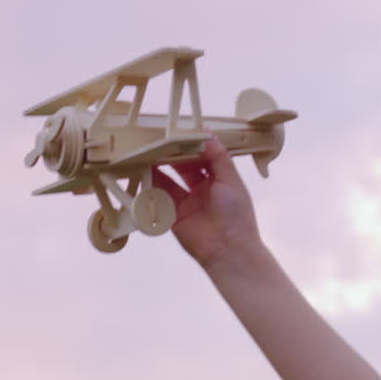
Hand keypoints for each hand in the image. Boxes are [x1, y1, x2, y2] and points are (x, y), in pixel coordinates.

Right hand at [151, 136, 261, 268]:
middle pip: (183, 165)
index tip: (179, 129)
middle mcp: (202, 188)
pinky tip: (144, 170)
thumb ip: (219, 158)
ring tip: (147, 150)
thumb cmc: (236, 215)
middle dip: (172, 152)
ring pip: (169, 178)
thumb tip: (208, 134)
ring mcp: (187, 201)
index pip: (203, 155)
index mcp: (219, 179)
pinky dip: (152, 184)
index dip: (191, 143)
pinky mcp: (173, 214)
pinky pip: (160, 196)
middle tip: (158, 138)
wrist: (228, 250)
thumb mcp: (231, 181)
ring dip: (159, 166)